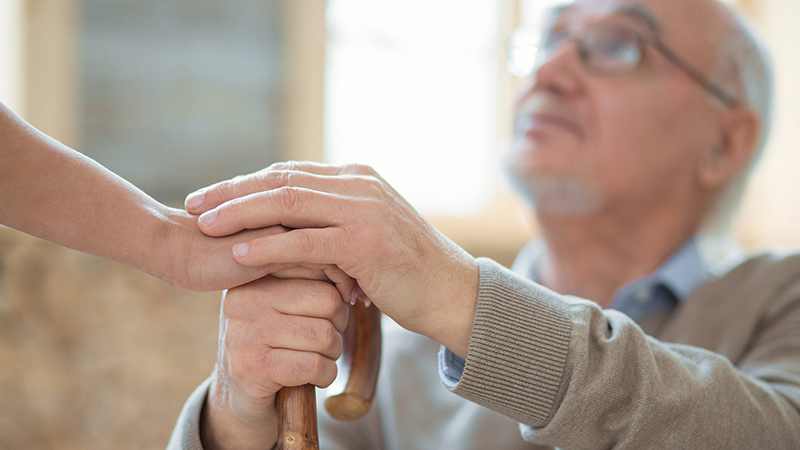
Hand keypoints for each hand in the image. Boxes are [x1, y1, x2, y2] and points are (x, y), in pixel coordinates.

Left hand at [185, 162, 478, 356]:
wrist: (451, 293)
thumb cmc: (406, 270)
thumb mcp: (368, 233)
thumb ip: (334, 220)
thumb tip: (292, 223)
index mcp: (357, 178)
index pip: (289, 173)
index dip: (245, 184)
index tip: (211, 197)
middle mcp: (359, 185)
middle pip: (281, 181)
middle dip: (231, 192)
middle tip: (193, 204)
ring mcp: (364, 210)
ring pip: (287, 203)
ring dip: (240, 214)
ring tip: (203, 226)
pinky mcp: (365, 242)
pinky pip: (304, 241)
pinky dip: (267, 245)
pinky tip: (237, 253)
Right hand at [201, 275, 348, 449]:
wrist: (238, 398)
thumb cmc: (273, 345)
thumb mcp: (283, 304)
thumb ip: (308, 280)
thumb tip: (349, 272)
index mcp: (252, 276)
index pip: (316, 265)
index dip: (337, 293)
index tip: (330, 313)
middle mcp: (242, 298)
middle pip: (328, 300)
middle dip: (338, 326)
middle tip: (324, 341)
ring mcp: (244, 333)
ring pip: (324, 335)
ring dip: (332, 354)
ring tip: (316, 358)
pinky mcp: (251, 367)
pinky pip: (314, 365)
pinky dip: (326, 375)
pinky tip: (314, 377)